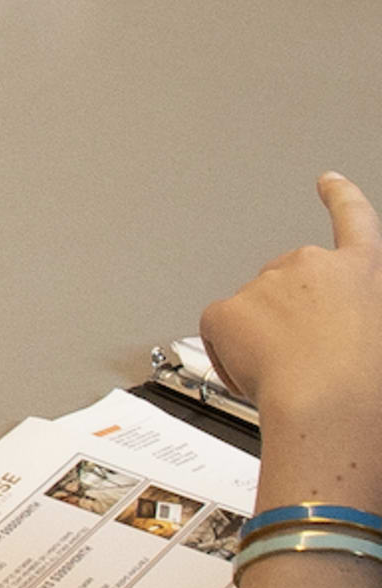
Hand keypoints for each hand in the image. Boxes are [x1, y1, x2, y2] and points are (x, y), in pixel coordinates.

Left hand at [203, 175, 381, 502]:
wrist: (333, 406)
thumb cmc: (369, 385)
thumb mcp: (376, 330)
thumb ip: (361, 311)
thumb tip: (345, 322)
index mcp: (363, 271)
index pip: (354, 220)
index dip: (341, 199)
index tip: (329, 181)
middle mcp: (313, 265)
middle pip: (288, 281)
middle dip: (290, 313)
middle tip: (308, 356)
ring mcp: (266, 284)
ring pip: (254, 311)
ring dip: (264, 339)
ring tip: (292, 375)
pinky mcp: (226, 309)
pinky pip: (221, 332)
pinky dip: (231, 355)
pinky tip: (258, 377)